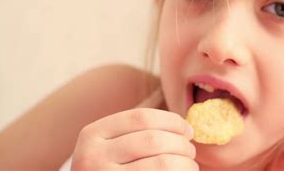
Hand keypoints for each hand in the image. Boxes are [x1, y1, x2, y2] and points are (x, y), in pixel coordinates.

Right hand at [71, 89, 197, 170]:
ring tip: (190, 166)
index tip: (187, 129)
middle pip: (153, 139)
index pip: (141, 117)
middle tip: (191, 151)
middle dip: (181, 143)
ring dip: (185, 163)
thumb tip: (185, 127)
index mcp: (93, 134)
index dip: (171, 121)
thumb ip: (136, 134)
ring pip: (162, 163)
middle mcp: (92, 156)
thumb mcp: (109, 149)